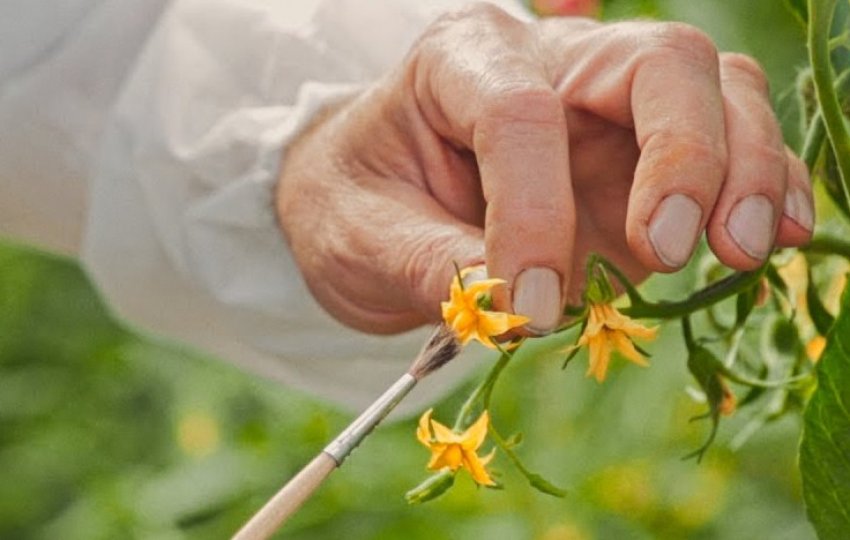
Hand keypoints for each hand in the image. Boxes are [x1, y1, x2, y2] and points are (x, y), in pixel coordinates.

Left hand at [276, 4, 812, 335]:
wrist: (374, 201)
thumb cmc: (357, 203)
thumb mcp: (359, 237)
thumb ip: (427, 266)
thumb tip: (514, 307)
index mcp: (460, 59)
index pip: (521, 112)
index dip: (535, 209)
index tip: (531, 305)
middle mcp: (550, 62)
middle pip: (656, 64)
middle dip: (683, 154)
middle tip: (674, 246)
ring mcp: (607, 104)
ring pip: (715, 92)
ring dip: (744, 168)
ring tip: (741, 250)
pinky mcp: (642, 155)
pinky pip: (728, 142)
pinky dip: (763, 183)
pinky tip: (775, 234)